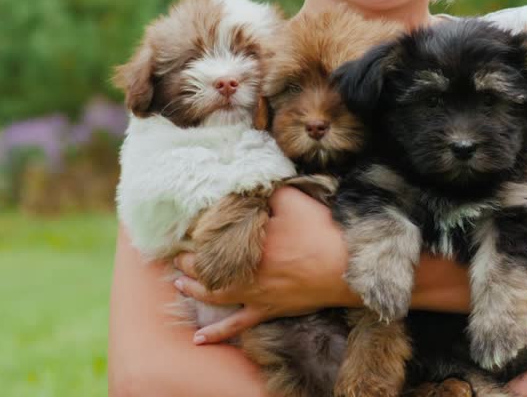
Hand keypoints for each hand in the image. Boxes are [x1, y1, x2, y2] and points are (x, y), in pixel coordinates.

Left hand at [173, 186, 353, 343]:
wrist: (346, 267)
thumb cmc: (322, 232)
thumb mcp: (295, 201)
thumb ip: (271, 192)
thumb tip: (257, 187)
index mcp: (248, 242)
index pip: (215, 237)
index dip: (202, 233)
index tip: (193, 229)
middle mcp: (245, 271)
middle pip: (208, 266)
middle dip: (192, 261)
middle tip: (181, 255)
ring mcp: (255, 294)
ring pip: (215, 295)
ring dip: (194, 289)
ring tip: (180, 284)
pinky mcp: (268, 310)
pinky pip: (237, 325)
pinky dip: (217, 333)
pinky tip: (199, 339)